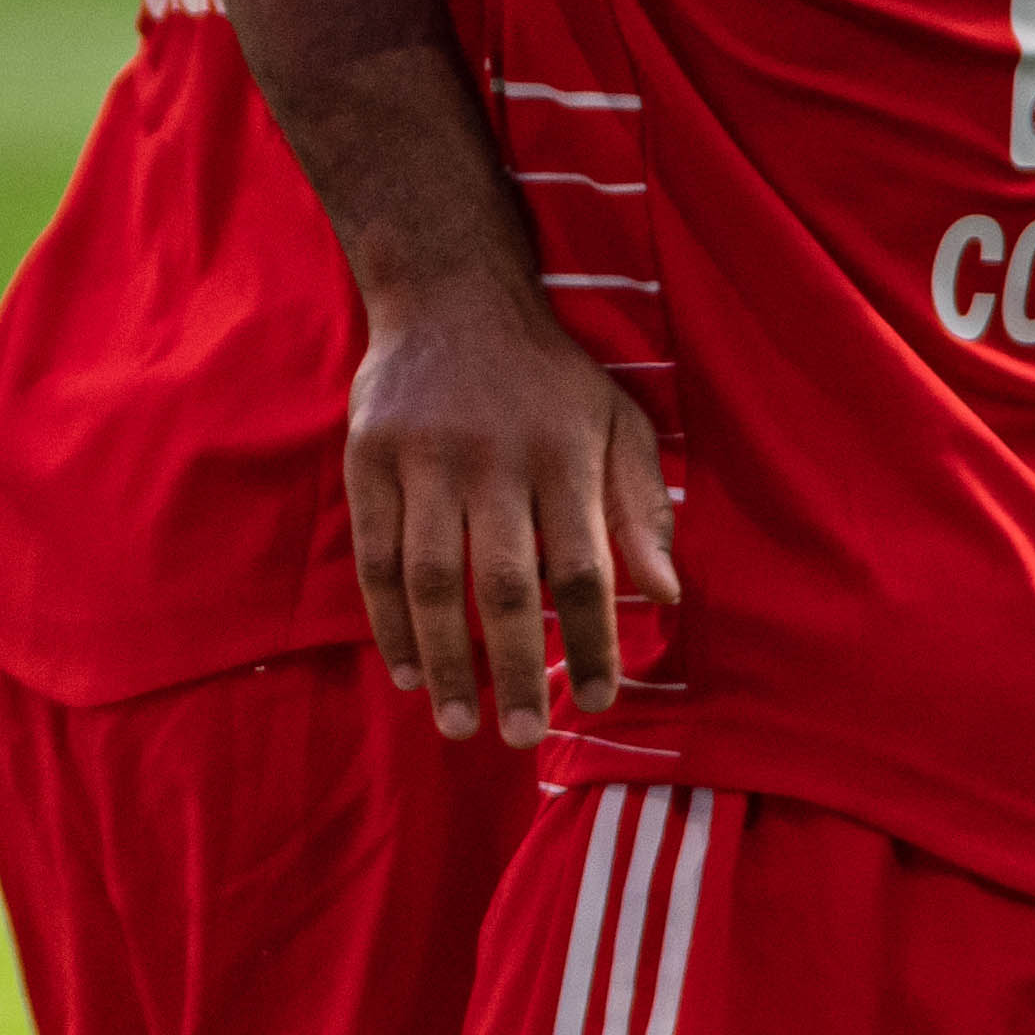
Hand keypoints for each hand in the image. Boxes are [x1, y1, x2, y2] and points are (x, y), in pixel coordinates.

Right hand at [347, 263, 680, 745]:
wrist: (450, 295)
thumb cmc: (548, 376)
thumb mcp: (617, 423)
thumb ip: (641, 509)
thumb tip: (665, 597)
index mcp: (564, 454)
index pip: (583, 569)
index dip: (591, 642)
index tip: (598, 701)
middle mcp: (493, 458)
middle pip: (503, 585)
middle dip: (513, 670)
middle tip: (522, 738)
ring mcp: (423, 457)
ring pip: (429, 578)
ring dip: (444, 658)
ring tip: (457, 722)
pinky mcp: (369, 457)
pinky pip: (374, 554)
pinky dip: (387, 620)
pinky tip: (408, 668)